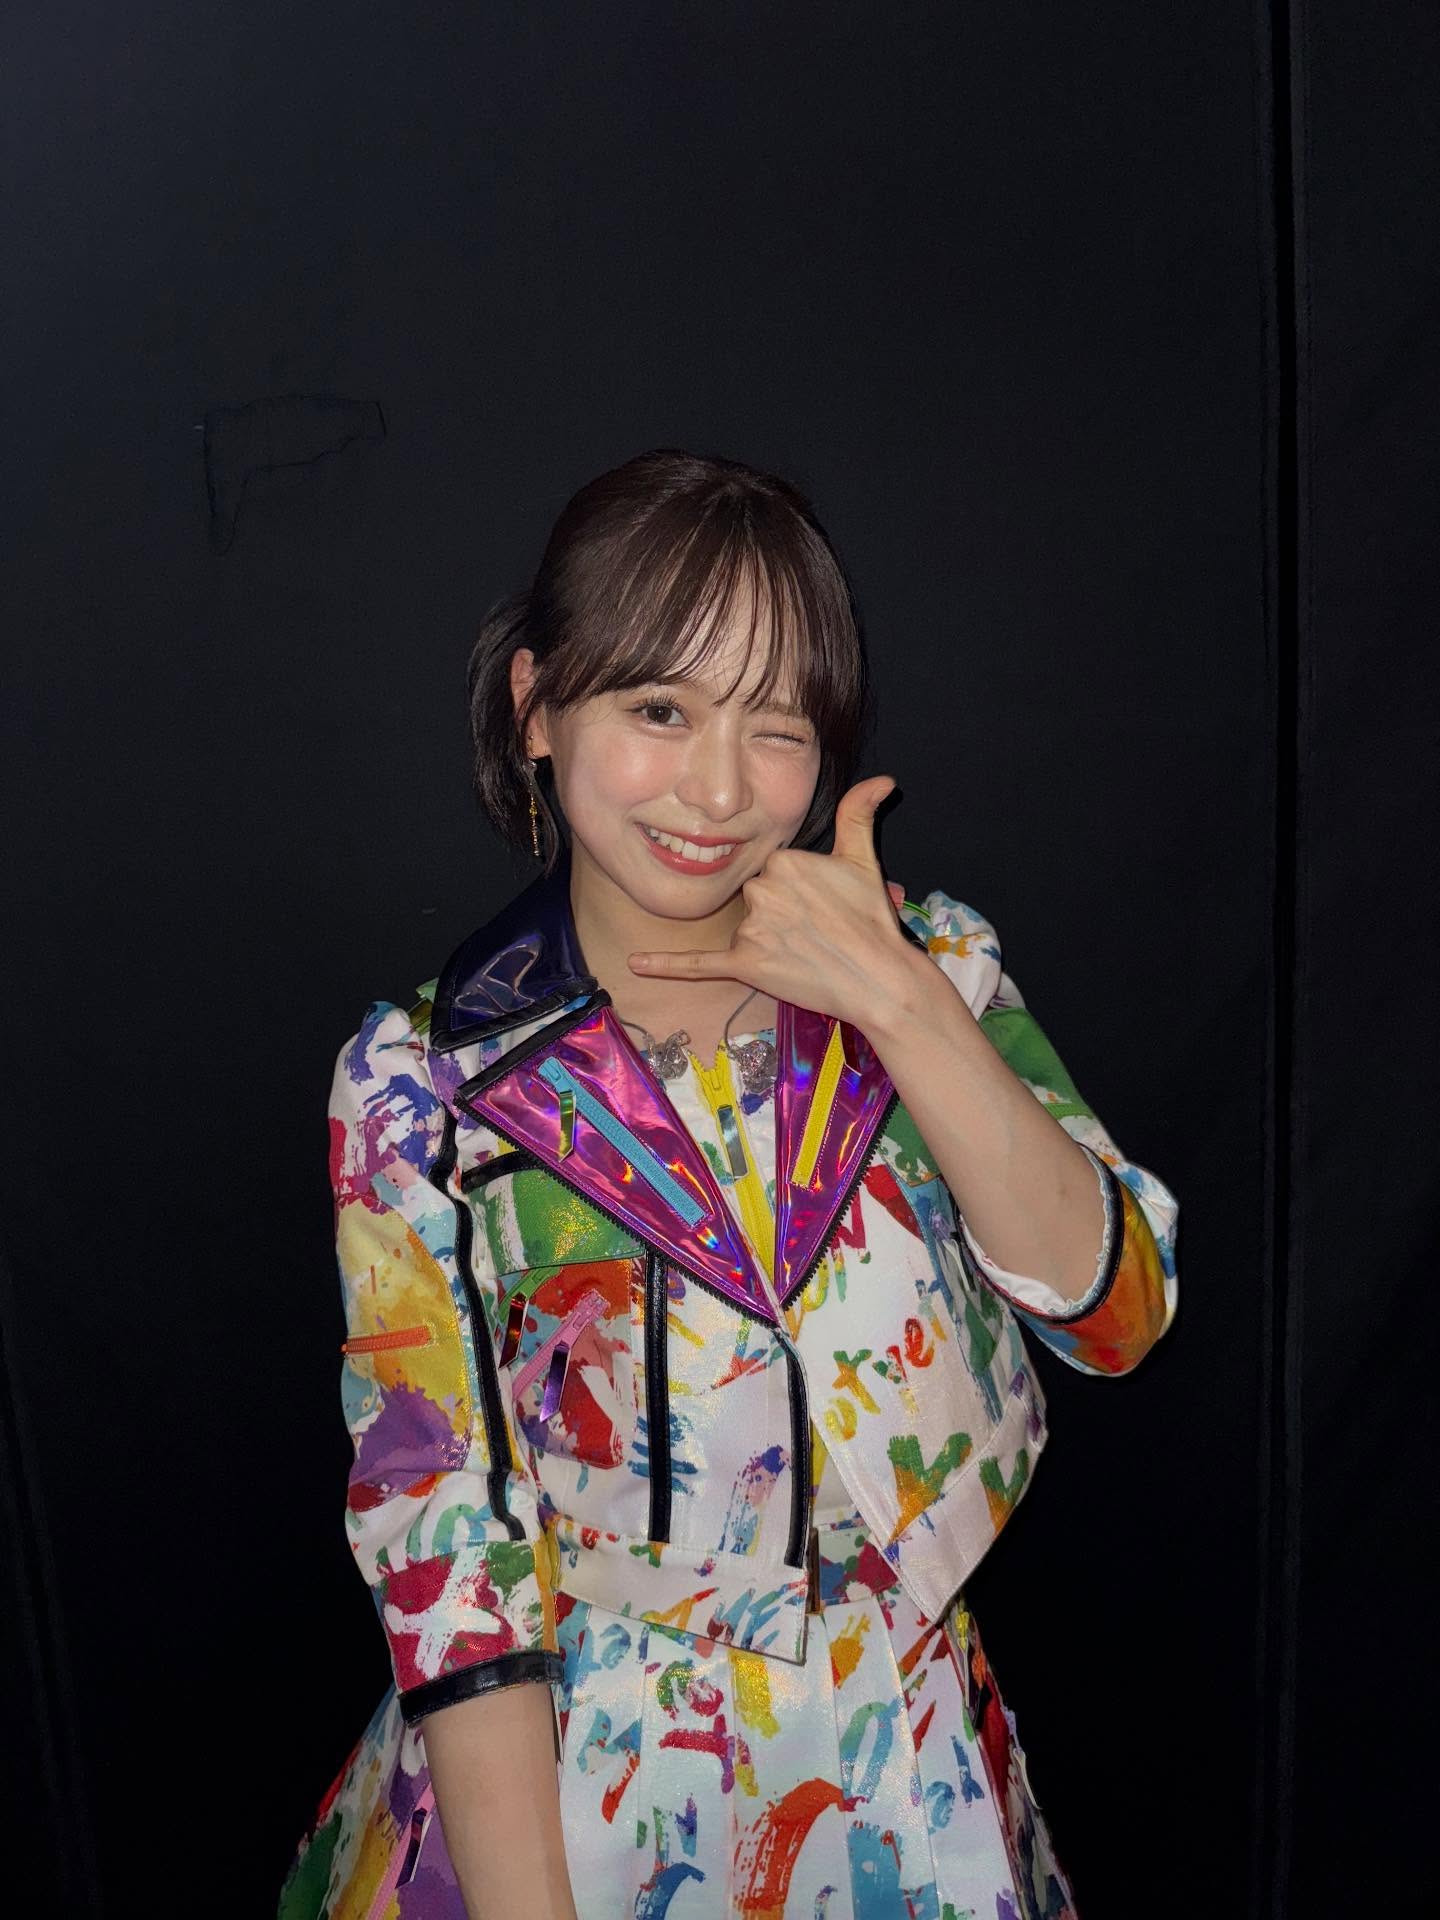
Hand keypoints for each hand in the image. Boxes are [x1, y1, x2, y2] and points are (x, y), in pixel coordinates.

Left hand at [627, 775, 919, 1025]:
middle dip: (779, 913)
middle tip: (815, 930)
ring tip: (805, 952)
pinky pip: (697, 964)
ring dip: (766, 941)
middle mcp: (761, 889)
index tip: (819, 904)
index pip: (769, 868)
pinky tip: (636, 964)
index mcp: (782, 858)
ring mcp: (751, 929)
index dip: (794, 888)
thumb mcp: (864, 859)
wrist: (879, 979)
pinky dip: (666, 965)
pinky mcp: (744, 965)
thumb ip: (860, 812)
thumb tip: (884, 779)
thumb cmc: (871, 920)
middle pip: (754, 896)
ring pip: (743, 927)